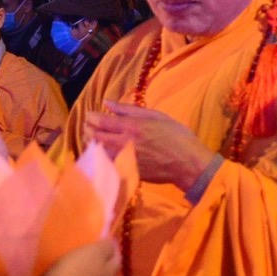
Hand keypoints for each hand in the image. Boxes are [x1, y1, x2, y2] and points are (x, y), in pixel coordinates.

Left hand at [91, 102, 218, 195]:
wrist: (188, 164)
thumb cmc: (176, 136)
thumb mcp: (156, 116)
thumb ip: (129, 109)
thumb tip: (107, 103)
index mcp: (131, 127)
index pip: (99, 121)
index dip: (91, 117)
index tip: (91, 115)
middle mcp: (124, 144)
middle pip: (94, 136)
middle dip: (88, 129)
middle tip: (91, 126)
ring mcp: (124, 160)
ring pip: (97, 152)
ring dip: (92, 144)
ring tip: (96, 138)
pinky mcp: (126, 172)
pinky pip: (106, 163)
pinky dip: (101, 157)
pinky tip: (105, 153)